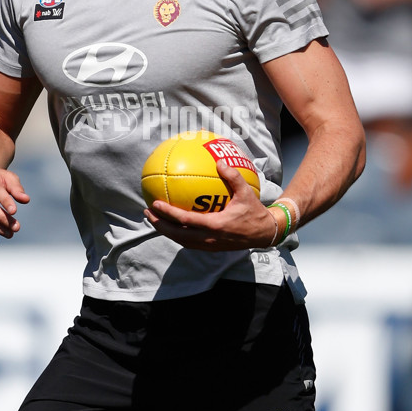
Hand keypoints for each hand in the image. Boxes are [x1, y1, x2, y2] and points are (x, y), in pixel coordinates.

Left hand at [143, 160, 276, 250]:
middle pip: (176, 235)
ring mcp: (209, 245)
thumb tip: (219, 162)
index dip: (168, 214)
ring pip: (180, 241)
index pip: (185, 220)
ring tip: (153, 220)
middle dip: (159, 225)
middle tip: (147, 212)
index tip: (155, 204)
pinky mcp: (210, 248)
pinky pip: (188, 243)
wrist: (264, 234)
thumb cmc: (254, 212)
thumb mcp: (246, 193)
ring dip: (165, 231)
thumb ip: (233, 177)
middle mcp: (209, 238)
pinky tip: (171, 225)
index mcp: (215, 225)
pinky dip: (176, 235)